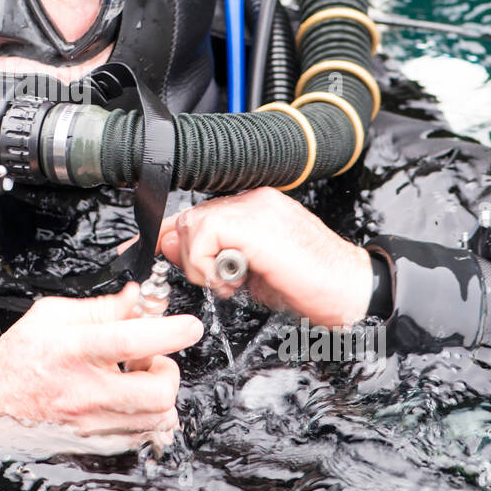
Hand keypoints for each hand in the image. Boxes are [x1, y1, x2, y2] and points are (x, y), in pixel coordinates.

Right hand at [0, 283, 202, 447]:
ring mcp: (90, 422)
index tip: (190, 326)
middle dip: (168, 372)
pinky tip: (130, 401)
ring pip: (156, 419)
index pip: (129, 340)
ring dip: (160, 396)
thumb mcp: (51, 315)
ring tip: (138, 380)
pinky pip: (141, 438)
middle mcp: (85, 390)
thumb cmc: (20, 357)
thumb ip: (101, 307)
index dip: (168, 332)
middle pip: (155, 392)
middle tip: (152, 360)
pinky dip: (148, 419)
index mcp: (73, 349)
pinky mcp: (94, 442)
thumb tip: (137, 298)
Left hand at [157, 187, 372, 327]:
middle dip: (189, 256)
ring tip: (231, 283)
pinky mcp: (255, 223)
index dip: (164, 234)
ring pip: (192, 224)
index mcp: (252, 207)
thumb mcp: (247, 275)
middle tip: (219, 282)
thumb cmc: (309, 286)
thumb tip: (168, 246)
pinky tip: (234, 279)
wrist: (351, 291)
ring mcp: (255, 206)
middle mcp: (252, 199)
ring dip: (201, 263)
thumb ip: (209, 257)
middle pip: (188, 218)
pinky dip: (207, 263)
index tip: (139, 251)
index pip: (195, 213)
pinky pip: (204, 235)